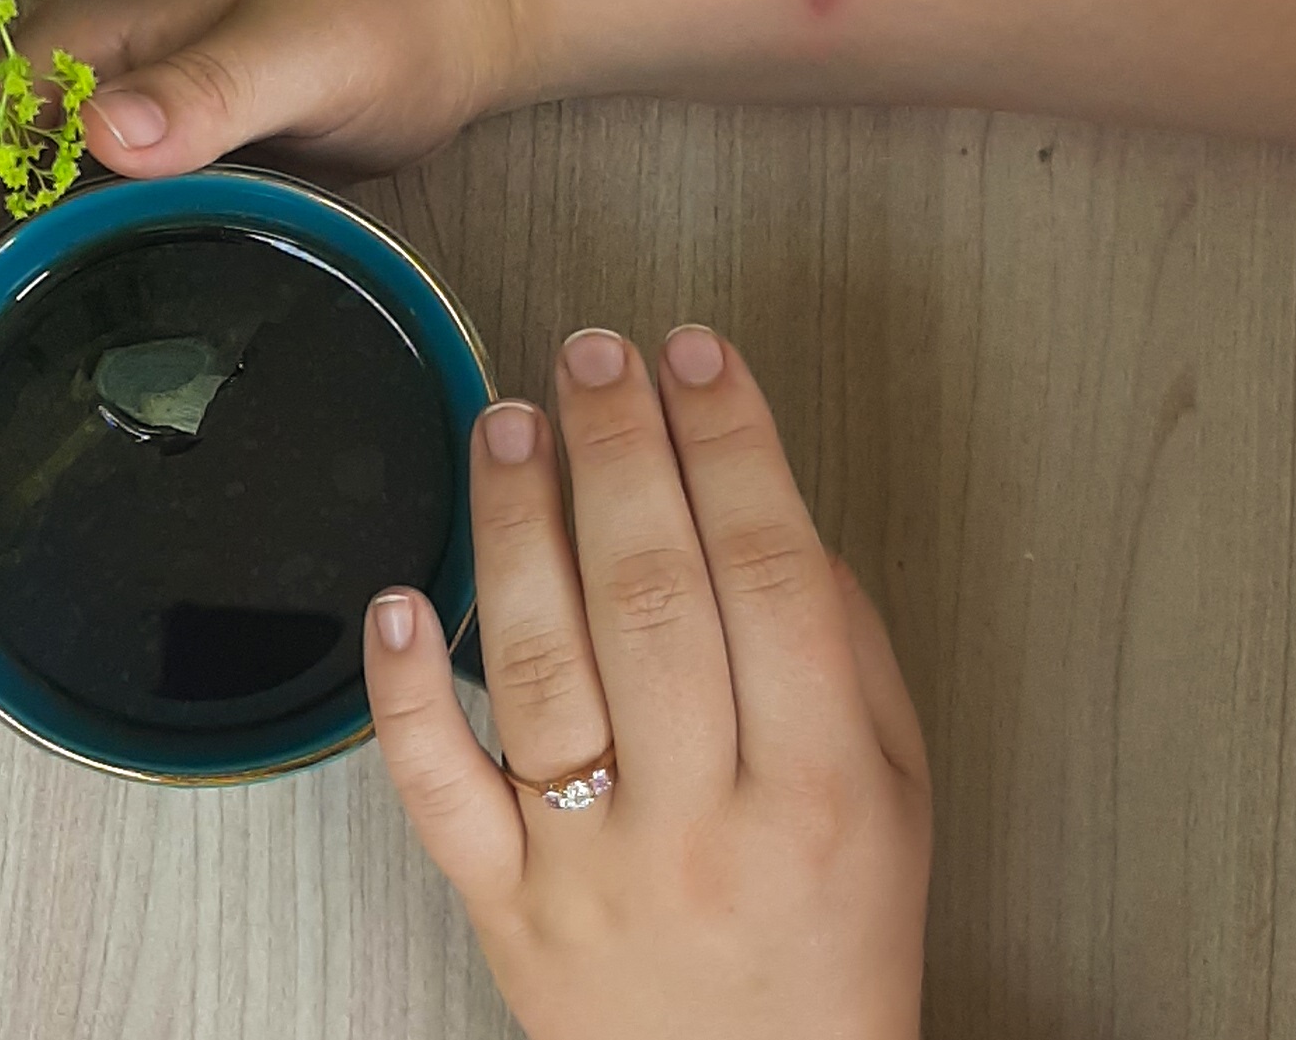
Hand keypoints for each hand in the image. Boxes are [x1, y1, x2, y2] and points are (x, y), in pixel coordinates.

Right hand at [0, 0, 521, 474]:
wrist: (456, 8)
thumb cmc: (383, 3)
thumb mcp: (300, 44)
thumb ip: (207, 87)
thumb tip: (101, 131)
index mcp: (78, 51)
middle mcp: (71, 92)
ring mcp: (104, 139)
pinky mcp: (148, 180)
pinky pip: (49, 251)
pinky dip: (10, 316)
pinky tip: (9, 385)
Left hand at [363, 326, 931, 1039]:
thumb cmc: (829, 943)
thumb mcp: (896, 799)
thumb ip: (847, 655)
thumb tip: (775, 513)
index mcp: (821, 786)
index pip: (772, 573)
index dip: (731, 444)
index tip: (696, 356)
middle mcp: (705, 820)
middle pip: (655, 597)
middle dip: (622, 450)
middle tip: (594, 353)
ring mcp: (593, 863)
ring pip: (544, 666)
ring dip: (521, 527)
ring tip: (513, 421)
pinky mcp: (503, 902)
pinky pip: (439, 788)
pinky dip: (408, 690)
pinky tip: (399, 596)